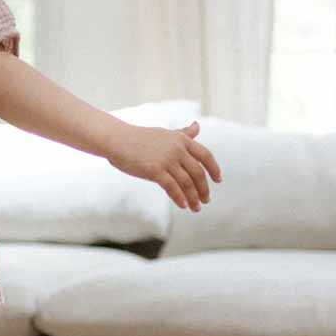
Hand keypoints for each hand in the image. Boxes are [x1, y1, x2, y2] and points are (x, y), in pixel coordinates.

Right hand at [104, 121, 221, 211]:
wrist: (118, 140)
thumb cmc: (139, 138)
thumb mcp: (165, 134)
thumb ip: (183, 133)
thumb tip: (197, 126)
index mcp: (181, 139)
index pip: (205, 155)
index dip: (214, 169)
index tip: (218, 180)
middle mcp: (177, 149)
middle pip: (198, 172)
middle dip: (204, 188)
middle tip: (206, 200)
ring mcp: (166, 160)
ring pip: (187, 182)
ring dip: (193, 198)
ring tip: (196, 208)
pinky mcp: (155, 171)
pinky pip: (172, 187)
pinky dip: (179, 198)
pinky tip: (183, 206)